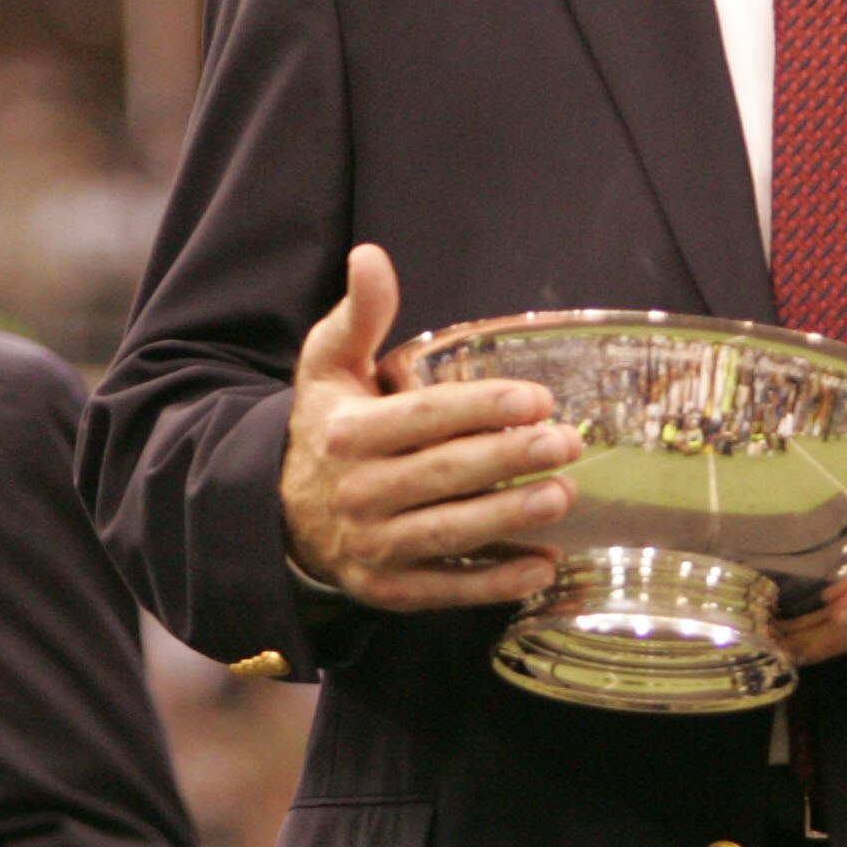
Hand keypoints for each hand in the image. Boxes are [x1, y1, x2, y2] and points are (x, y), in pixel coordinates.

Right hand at [279, 243, 583, 613]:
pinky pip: (444, 590)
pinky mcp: (386, 588)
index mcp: (346, 432)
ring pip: (449, 532)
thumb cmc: (325, 428)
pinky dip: (492, 584)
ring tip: (562, 496)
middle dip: (510, 459)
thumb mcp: (327, 366)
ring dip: (509, 518)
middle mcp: (356, 490)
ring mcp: (371, 545)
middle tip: (568, 444)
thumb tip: (370, 256)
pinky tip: (540, 568)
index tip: (537, 399)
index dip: (481, 408)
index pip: (423, 417)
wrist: (279, 511)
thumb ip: (358, 315)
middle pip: (444, 474)